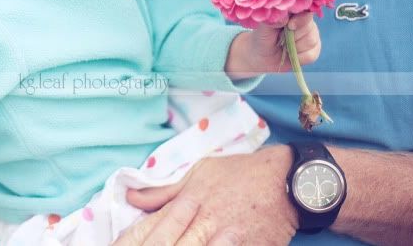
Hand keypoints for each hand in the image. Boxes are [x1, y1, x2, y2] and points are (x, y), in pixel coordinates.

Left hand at [119, 146, 298, 244]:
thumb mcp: (197, 173)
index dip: (128, 244)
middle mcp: (198, 219)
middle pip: (164, 245)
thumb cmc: (239, 174)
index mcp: (184, 201)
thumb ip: (163, 192)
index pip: (147, 229)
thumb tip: (130, 198)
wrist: (285, 179)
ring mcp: (221, 235)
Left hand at [227, 12, 320, 76]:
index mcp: (294, 11)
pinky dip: (299, 57)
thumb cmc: (262, 37)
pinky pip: (311, 55)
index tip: (289, 26)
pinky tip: (290, 54)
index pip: (306, 10)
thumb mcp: (264, 28)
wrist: (262, 56)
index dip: (300, 19)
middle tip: (280, 38)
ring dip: (294, 47)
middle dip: (293, 36)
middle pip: (309, 27)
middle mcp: (306, 21)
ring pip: (310, 41)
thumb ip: (273, 21)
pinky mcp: (314, 49)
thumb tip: (284, 18)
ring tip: (283, 46)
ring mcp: (312, 35)